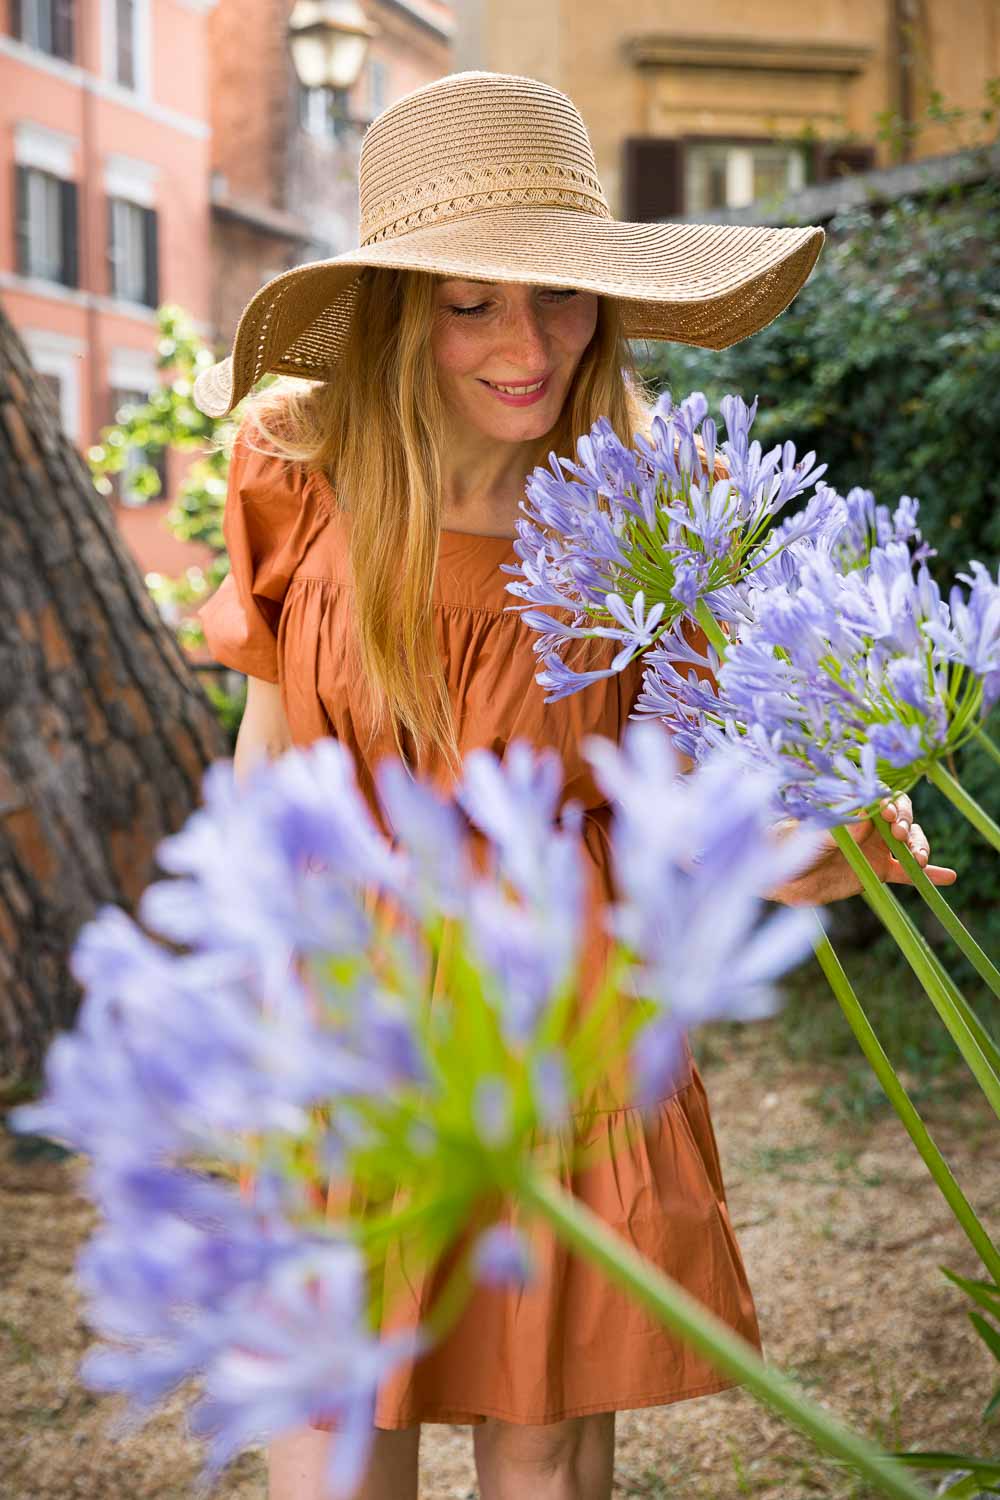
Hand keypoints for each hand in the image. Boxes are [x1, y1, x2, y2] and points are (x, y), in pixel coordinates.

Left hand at [770, 793, 957, 906]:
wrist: (783, 877)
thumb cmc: (790, 845)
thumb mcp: (814, 834)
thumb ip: (842, 826)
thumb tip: (868, 814)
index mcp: (853, 807)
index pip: (882, 797)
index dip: (891, 804)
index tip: (889, 817)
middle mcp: (869, 824)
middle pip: (902, 815)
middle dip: (907, 823)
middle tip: (900, 837)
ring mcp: (876, 847)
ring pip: (910, 841)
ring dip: (920, 846)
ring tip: (917, 858)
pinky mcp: (878, 870)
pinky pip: (908, 871)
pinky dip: (928, 873)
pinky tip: (949, 877)